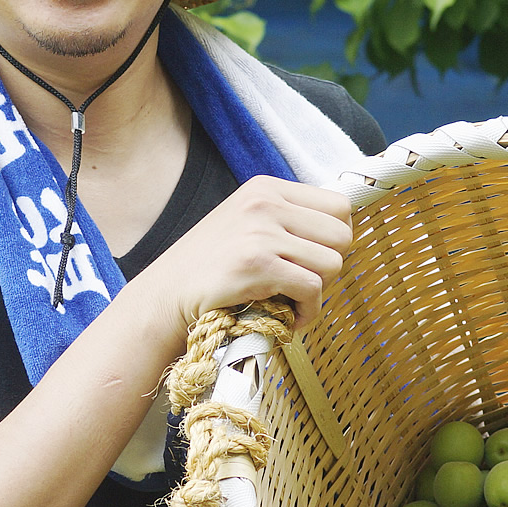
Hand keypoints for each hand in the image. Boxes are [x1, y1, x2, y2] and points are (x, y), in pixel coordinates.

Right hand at [145, 175, 352, 331]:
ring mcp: (260, 232)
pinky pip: (312, 289)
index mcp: (265, 188)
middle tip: (303, 282)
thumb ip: (284, 219)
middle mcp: (265, 203)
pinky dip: (307, 311)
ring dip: (319, 291)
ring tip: (293, 301)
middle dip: (330, 265)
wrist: (165, 295)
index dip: (334, 238)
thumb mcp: (245, 223)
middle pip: (342, 234)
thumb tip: (340, 232)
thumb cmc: (209, 266)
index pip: (339, 205)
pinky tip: (287, 318)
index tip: (314, 259)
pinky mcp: (256, 265)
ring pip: (332, 263)